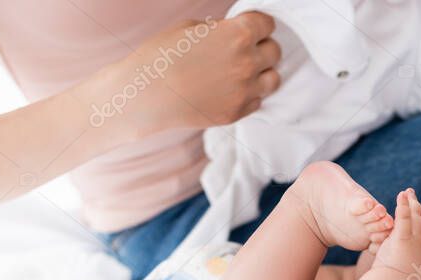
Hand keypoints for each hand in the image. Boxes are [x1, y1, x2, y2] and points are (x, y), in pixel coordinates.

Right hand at [98, 12, 281, 136]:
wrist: (145, 95)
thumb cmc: (162, 55)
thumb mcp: (191, 29)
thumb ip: (221, 30)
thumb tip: (232, 33)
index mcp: (239, 35)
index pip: (267, 24)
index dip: (257, 26)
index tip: (249, 29)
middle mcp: (248, 63)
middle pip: (274, 51)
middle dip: (261, 48)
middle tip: (244, 51)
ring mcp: (244, 91)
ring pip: (273, 80)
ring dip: (262, 74)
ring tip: (243, 73)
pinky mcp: (236, 113)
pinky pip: (257, 101)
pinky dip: (248, 95)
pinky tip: (229, 90)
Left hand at [374, 189, 420, 277]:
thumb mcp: (418, 278)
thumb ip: (420, 271)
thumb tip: (419, 277)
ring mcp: (416, 240)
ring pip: (416, 216)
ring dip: (413, 202)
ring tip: (409, 192)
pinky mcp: (402, 237)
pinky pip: (403, 217)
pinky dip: (402, 204)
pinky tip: (401, 194)